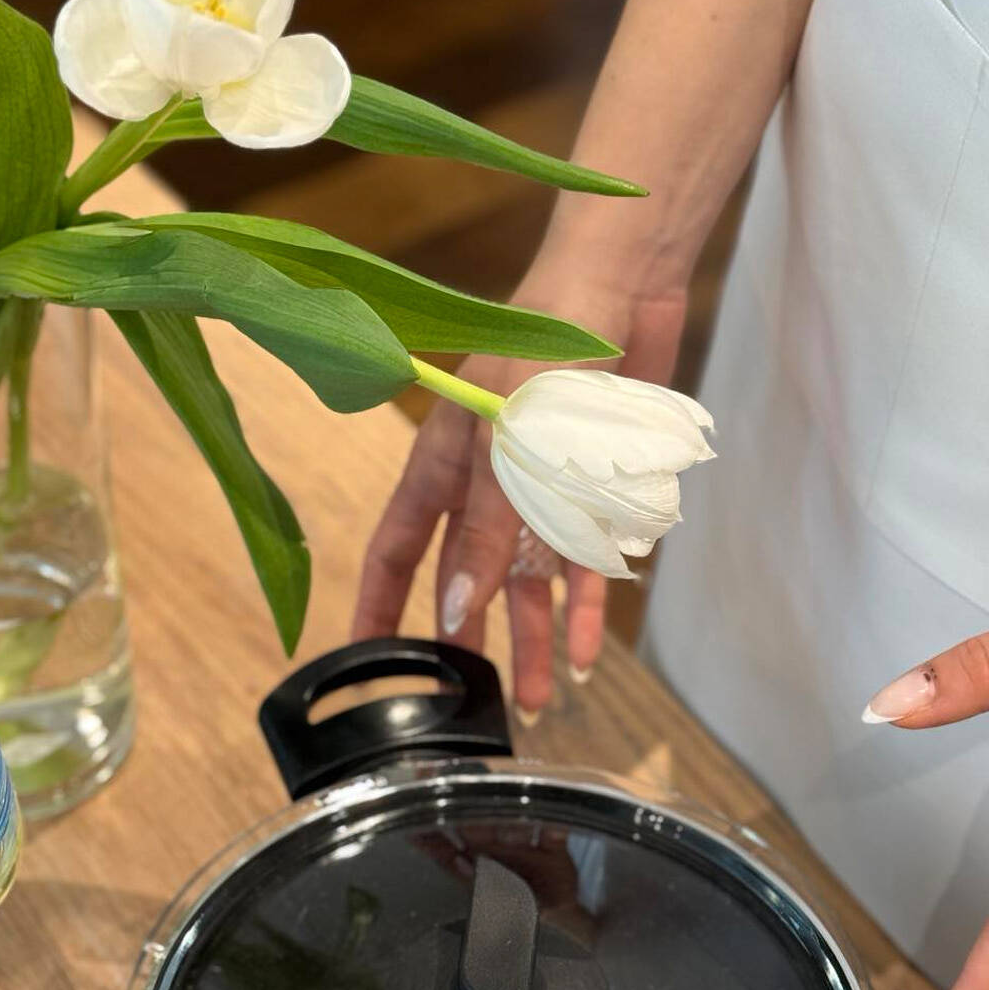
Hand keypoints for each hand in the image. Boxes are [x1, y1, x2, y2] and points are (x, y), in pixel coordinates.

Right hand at [351, 271, 688, 714]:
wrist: (623, 287)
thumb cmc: (547, 347)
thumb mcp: (507, 444)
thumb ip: (486, 528)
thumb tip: (456, 608)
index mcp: (443, 467)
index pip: (396, 550)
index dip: (378, 605)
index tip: (365, 660)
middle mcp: (487, 487)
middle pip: (467, 579)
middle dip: (469, 640)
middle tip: (472, 702)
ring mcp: (541, 489)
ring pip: (530, 581)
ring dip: (534, 638)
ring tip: (539, 698)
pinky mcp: (594, 489)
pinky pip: (586, 561)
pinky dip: (587, 606)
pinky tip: (588, 651)